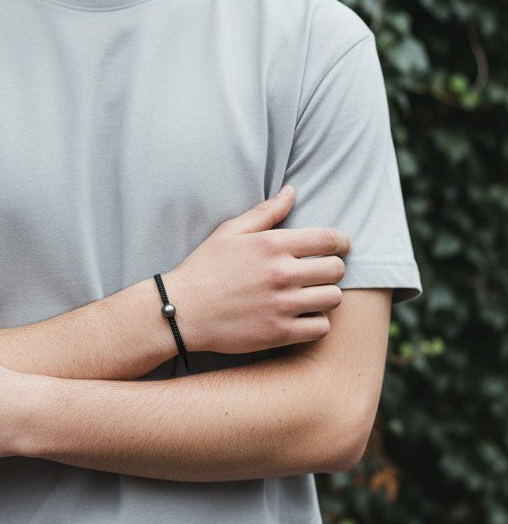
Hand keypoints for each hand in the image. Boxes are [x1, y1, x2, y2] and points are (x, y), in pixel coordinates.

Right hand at [165, 186, 349, 354]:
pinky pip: (321, 327)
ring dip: (326, 295)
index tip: (340, 247)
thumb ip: (265, 212)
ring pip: (333, 298)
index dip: (341, 242)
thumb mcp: (230, 231)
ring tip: (311, 294)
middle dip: (332, 268)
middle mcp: (282, 274)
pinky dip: (317, 322)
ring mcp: (282, 305)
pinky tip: (303, 315)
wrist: (182, 310)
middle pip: (336, 269)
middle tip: (320, 272)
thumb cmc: (205, 268)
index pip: (329, 239)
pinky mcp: (279, 333)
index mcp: (272, 245)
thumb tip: (292, 191)